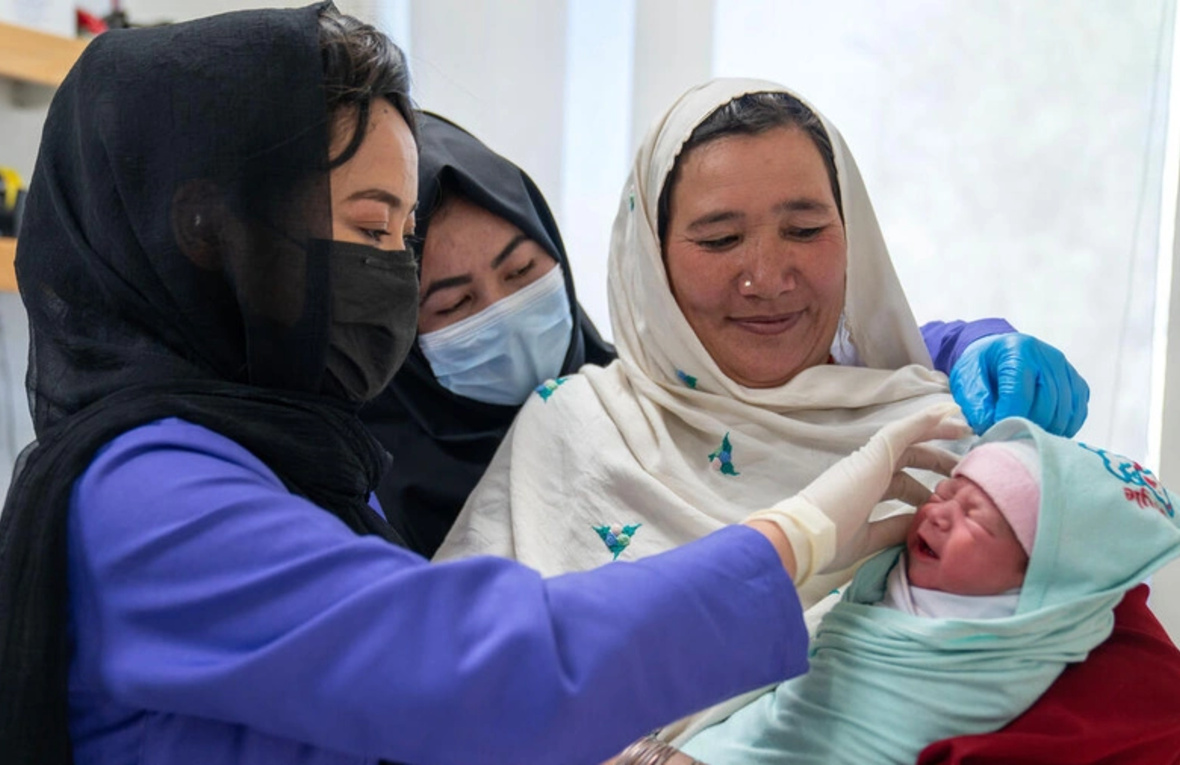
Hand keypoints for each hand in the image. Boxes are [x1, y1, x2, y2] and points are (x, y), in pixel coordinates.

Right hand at [745, 403, 968, 584]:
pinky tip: (945, 413)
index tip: (942, 493)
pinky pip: (903, 431)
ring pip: (909, 438)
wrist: (804, 535)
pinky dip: (924, 420)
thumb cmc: (828, 542)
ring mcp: (869, 461)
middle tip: (961, 468)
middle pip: (908, 458)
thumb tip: (917, 521)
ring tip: (964, 428)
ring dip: (936, 431)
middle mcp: (866, 471)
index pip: (899, 482)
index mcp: (864, 491)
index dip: (922, 486)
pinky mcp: (873, 455)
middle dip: (936, 460)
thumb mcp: (869, 539)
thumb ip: (893, 528)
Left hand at [949, 333, 1088, 436]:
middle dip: (1027, 427)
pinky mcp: (1077, 383)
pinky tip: (1044, 431)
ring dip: (1046, 431)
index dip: (1009, 418)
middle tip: (1010, 438)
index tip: (997, 433)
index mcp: (1018, 352)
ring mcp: (1066, 370)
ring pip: (1065, 413)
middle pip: (1047, 404)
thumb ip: (976, 404)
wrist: (997, 352)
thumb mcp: (967, 379)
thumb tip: (990, 428)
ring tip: (1024, 436)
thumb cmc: (981, 367)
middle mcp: (1048, 358)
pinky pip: (1078, 414)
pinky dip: (1063, 429)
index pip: (1020, 393)